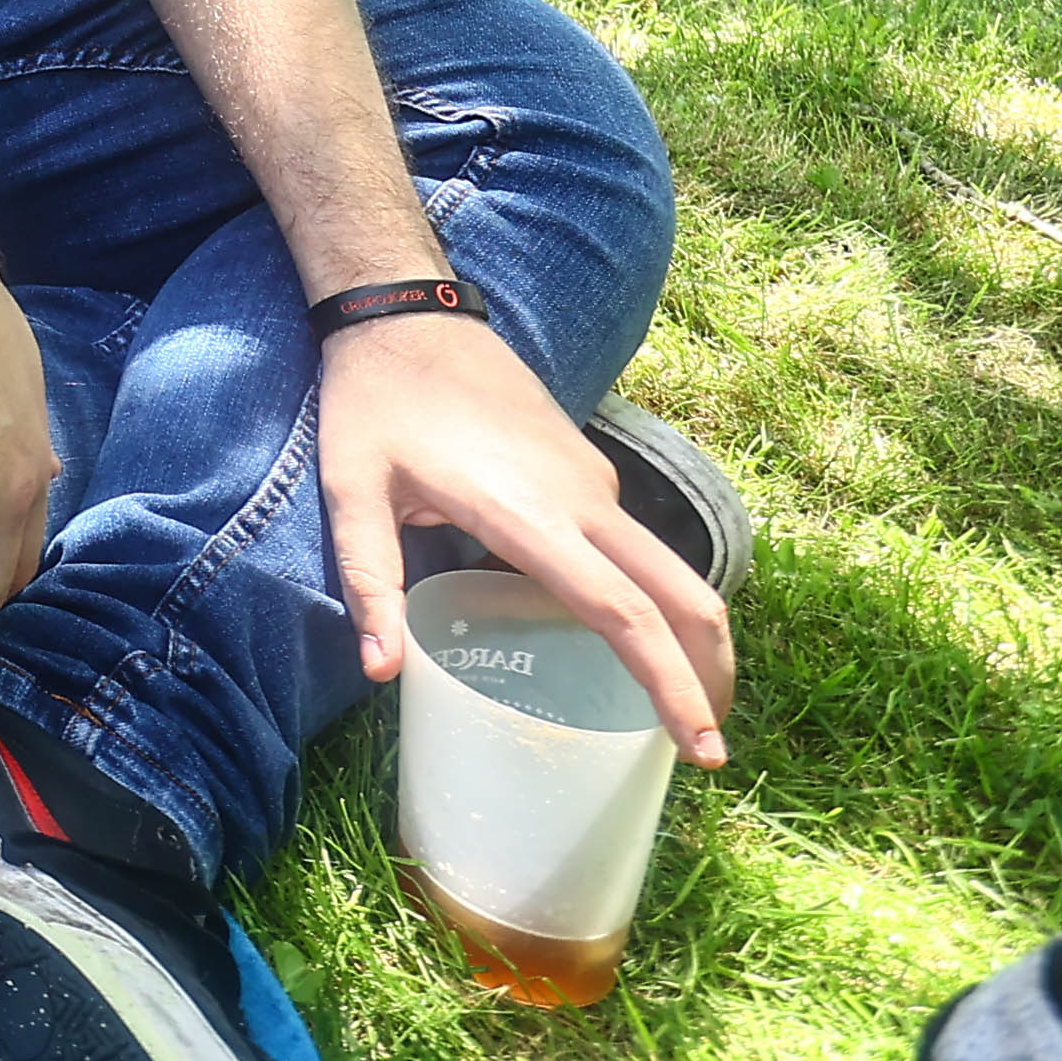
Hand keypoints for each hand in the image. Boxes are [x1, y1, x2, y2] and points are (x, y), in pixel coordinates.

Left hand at [317, 316, 737, 761]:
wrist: (406, 309)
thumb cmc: (374, 402)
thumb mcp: (351, 492)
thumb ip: (370, 582)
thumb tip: (382, 673)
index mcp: (531, 514)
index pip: (622, 613)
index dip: (670, 684)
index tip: (704, 747)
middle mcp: (583, 499)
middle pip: (681, 595)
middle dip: (710, 674)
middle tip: (709, 751)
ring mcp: (593, 481)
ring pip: (670, 569)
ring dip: (688, 637)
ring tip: (676, 710)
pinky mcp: (588, 469)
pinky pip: (635, 545)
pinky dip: (652, 599)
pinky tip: (620, 637)